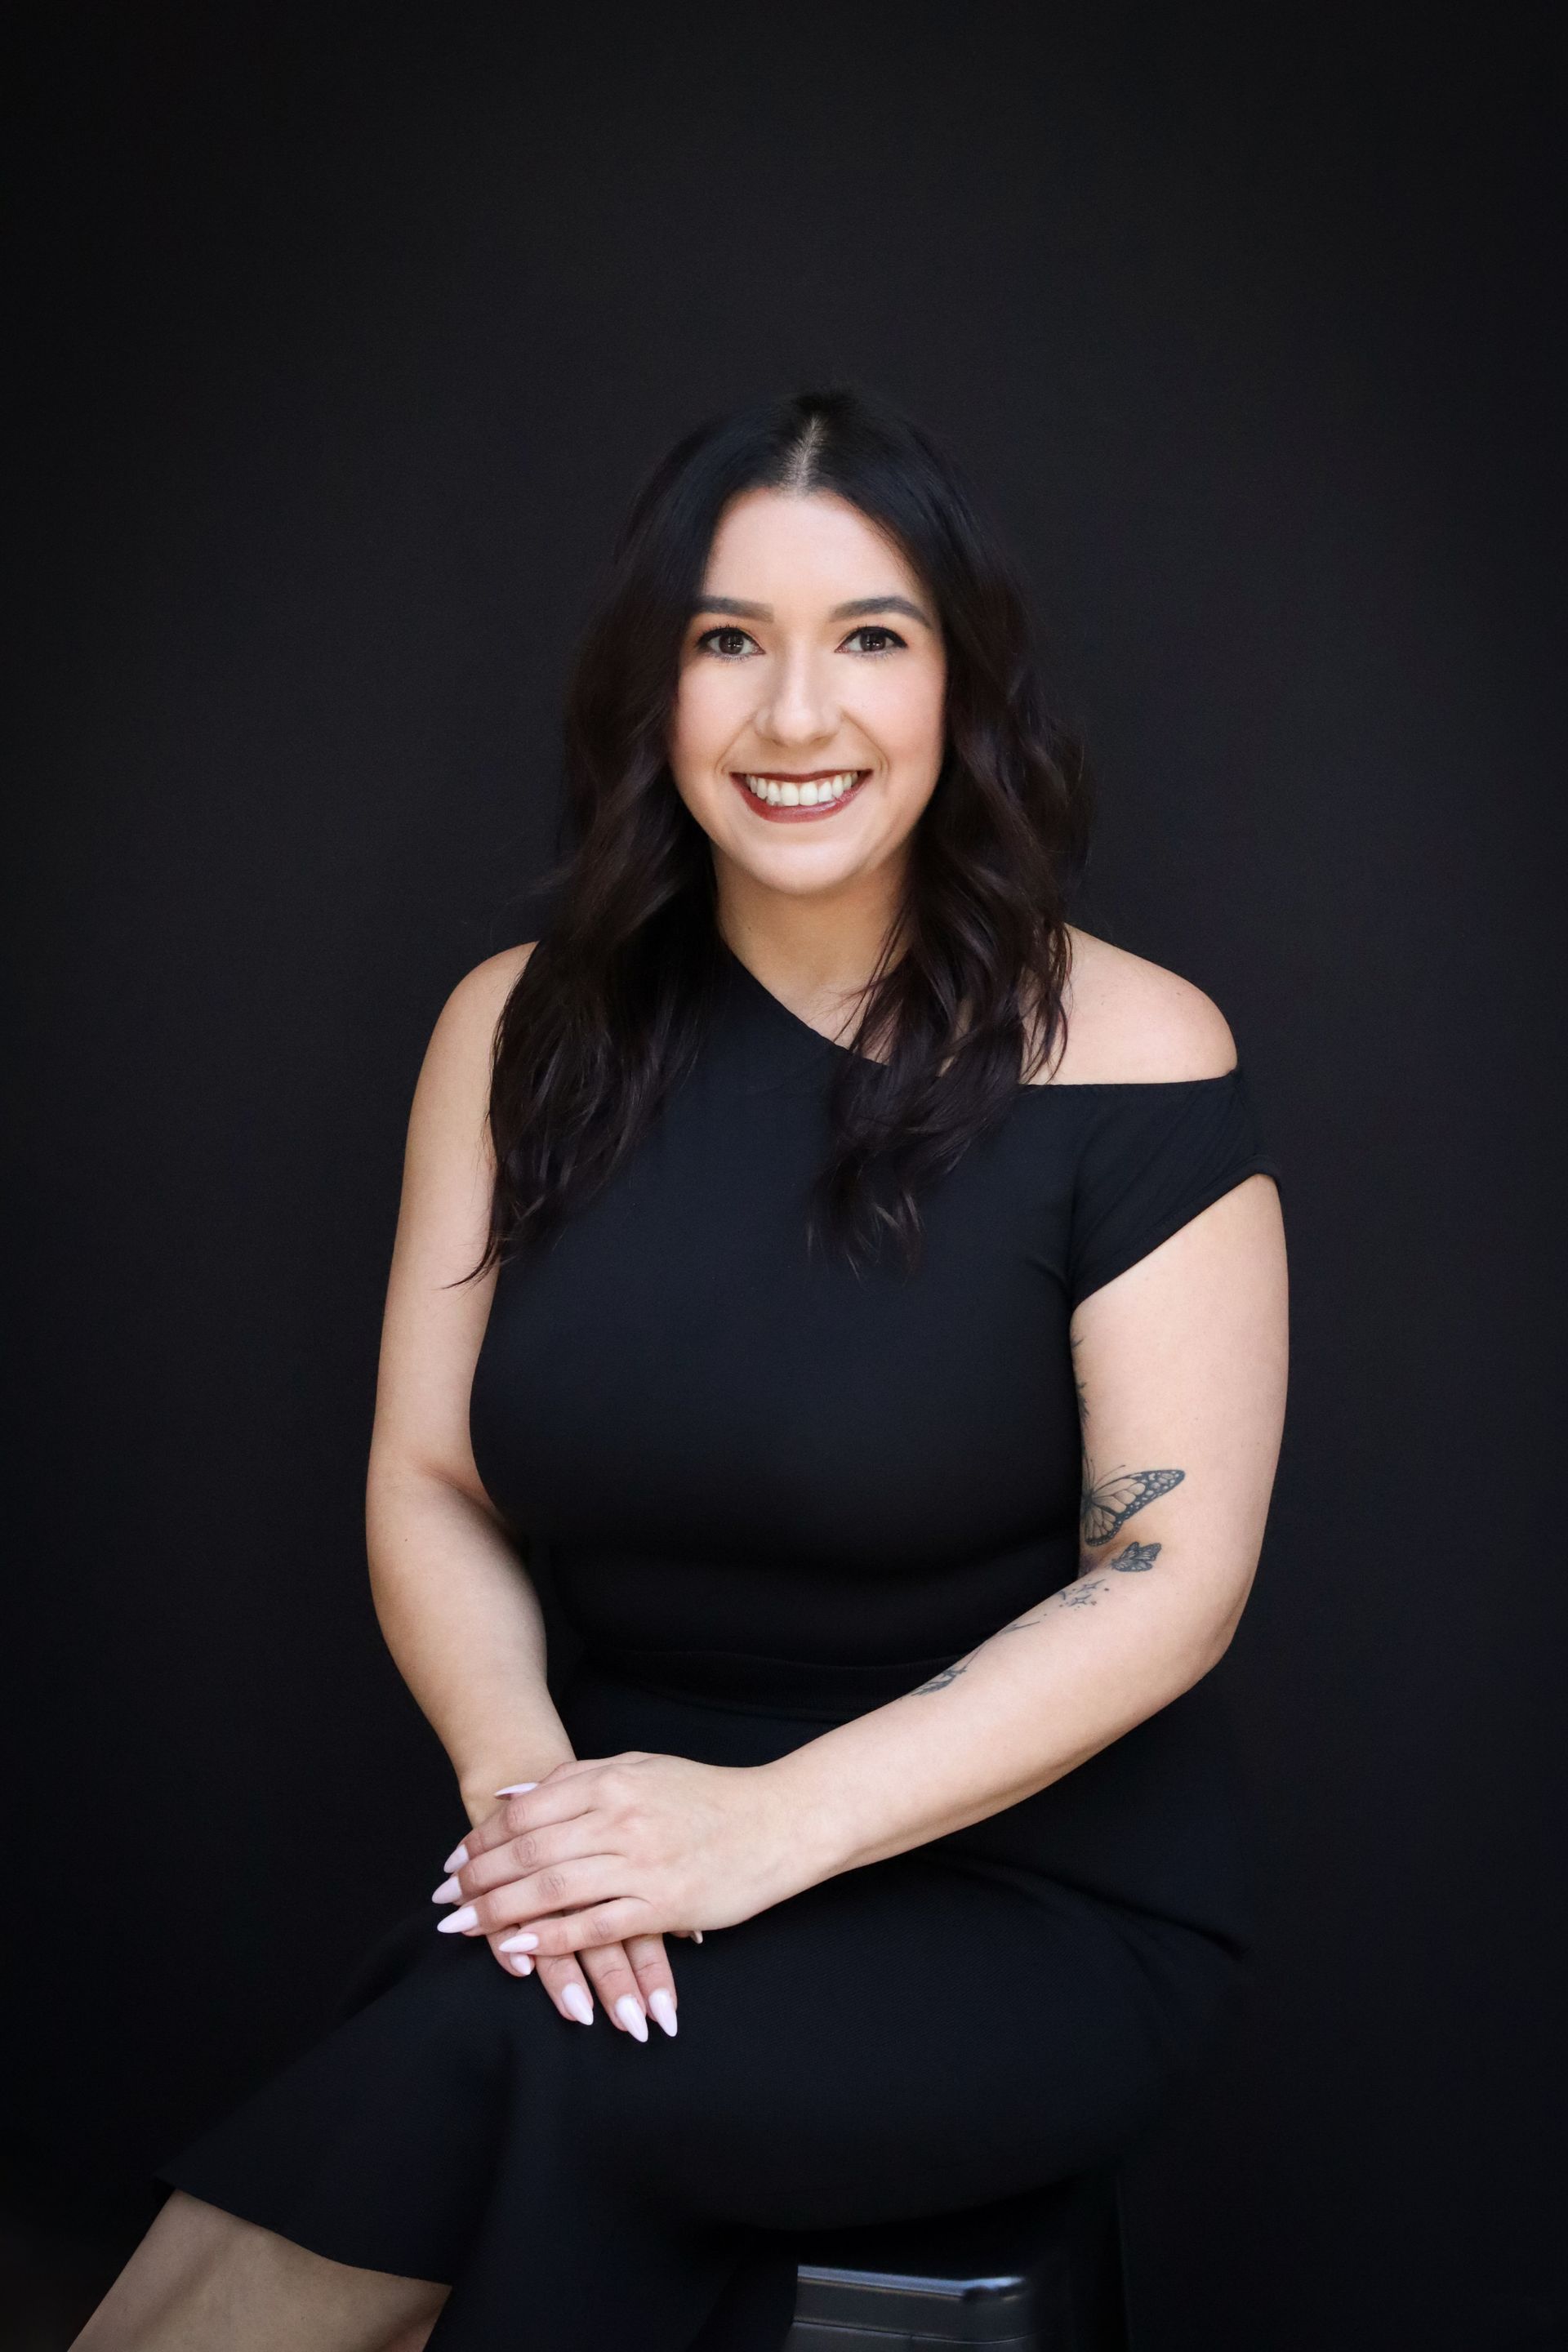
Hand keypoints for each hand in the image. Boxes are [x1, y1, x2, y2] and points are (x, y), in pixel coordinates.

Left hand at [437, 1770, 700, 2041]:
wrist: (778, 1821)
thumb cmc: (707, 1795)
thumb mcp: (641, 1767)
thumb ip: (577, 1778)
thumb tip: (513, 1796)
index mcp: (612, 1781)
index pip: (526, 1813)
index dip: (482, 1839)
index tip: (453, 1860)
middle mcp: (621, 1819)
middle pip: (528, 1852)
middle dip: (477, 1879)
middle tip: (443, 1899)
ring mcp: (641, 1864)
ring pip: (552, 1890)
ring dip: (499, 1912)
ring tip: (462, 1928)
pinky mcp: (663, 1905)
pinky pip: (593, 1927)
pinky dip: (551, 1939)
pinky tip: (519, 1949)